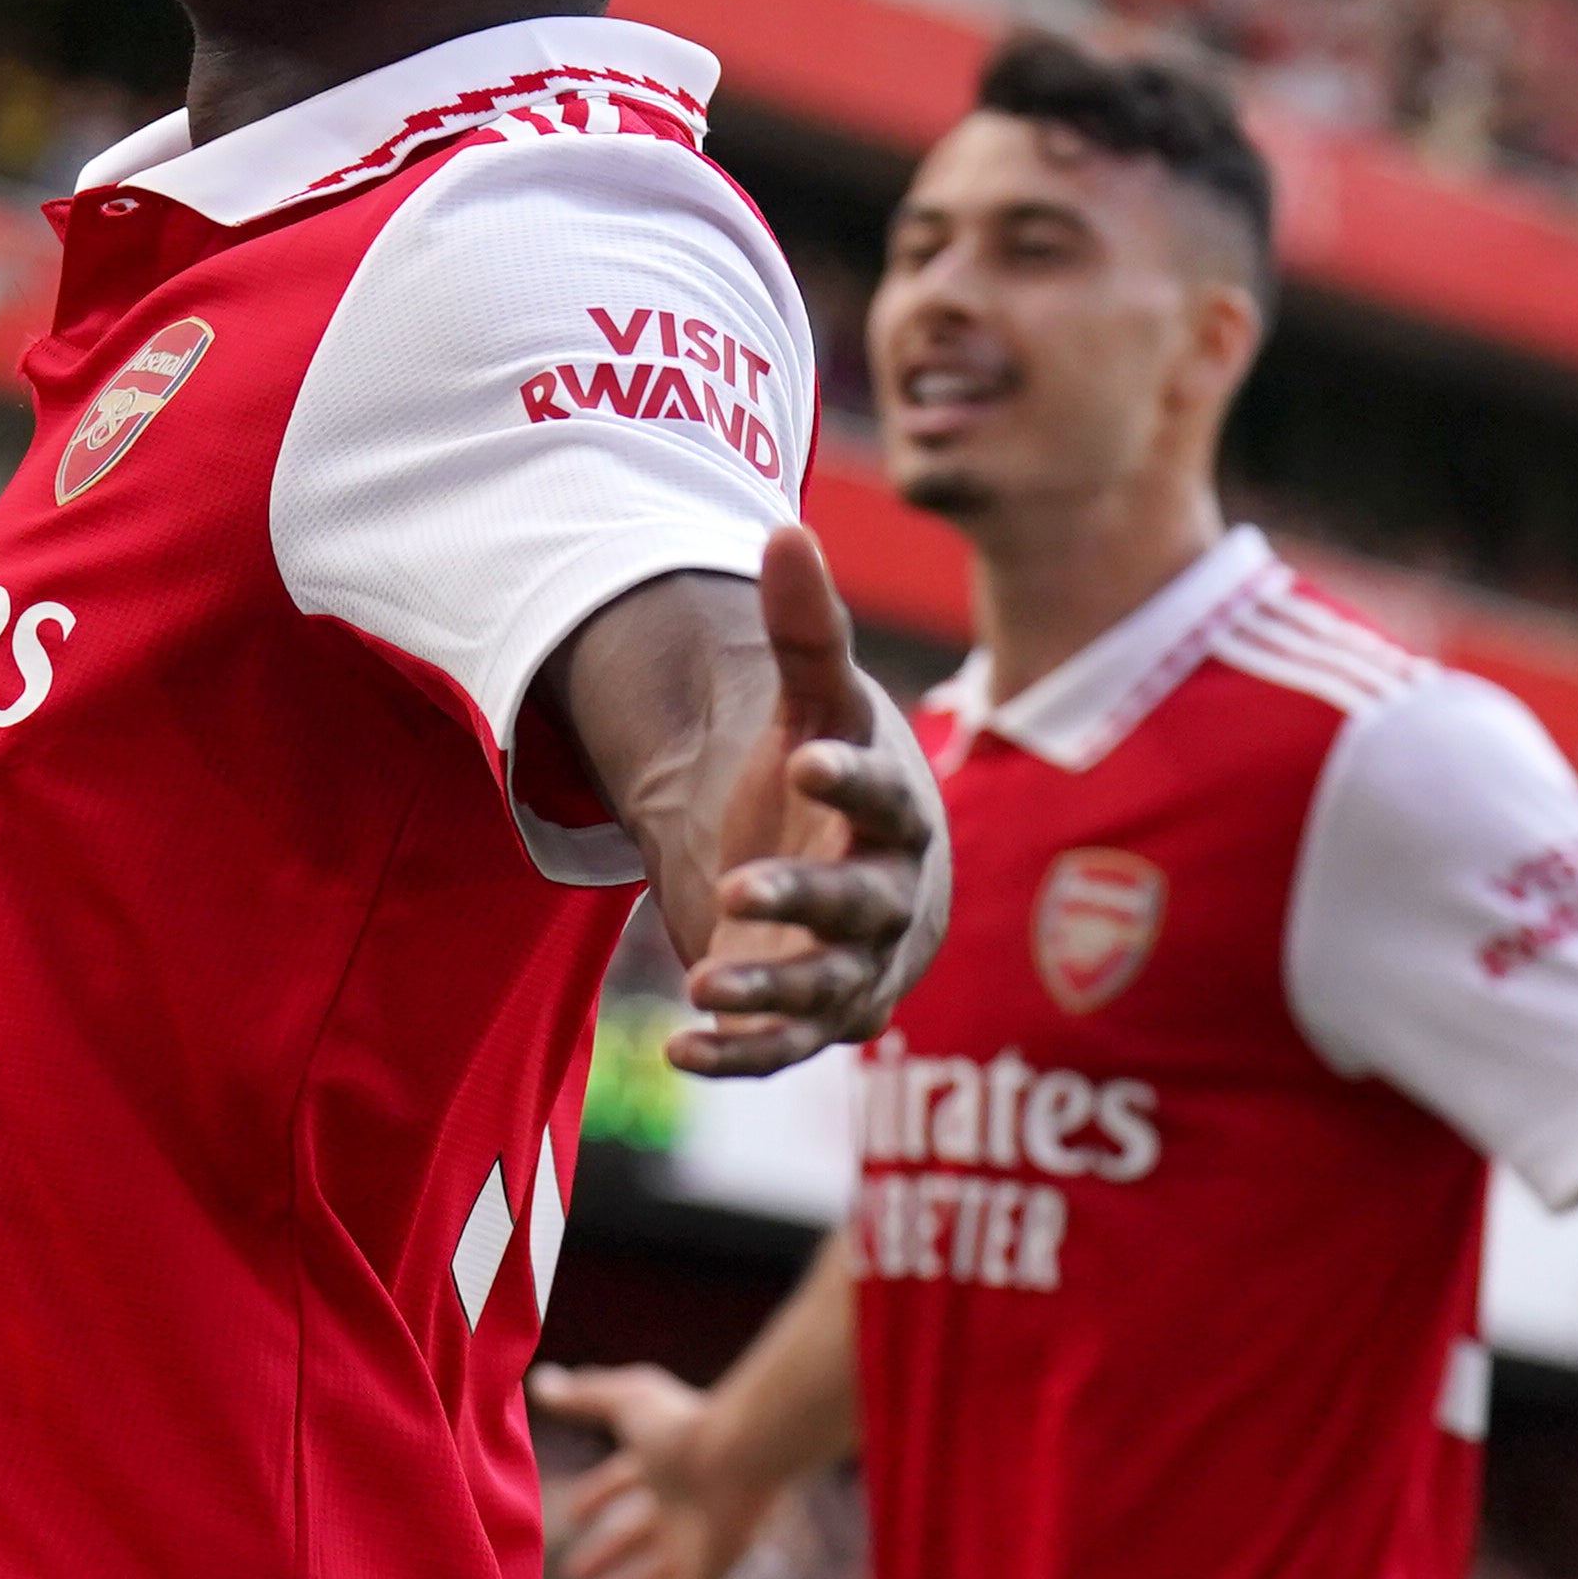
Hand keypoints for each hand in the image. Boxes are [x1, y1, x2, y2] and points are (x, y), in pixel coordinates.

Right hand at [531, 1361, 769, 1578]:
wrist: (735, 1459)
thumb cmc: (680, 1427)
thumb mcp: (624, 1402)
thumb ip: (584, 1395)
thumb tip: (540, 1384)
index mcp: (660, 1465)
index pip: (623, 1482)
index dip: (597, 1496)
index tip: (570, 1516)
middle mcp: (678, 1504)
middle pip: (637, 1533)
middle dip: (607, 1551)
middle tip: (573, 1572)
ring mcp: (696, 1540)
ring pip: (660, 1572)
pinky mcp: (710, 1570)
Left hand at [675, 529, 943, 1077]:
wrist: (842, 866)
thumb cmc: (827, 779)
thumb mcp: (814, 702)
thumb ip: (804, 629)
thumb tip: (784, 525)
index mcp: (897, 817)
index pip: (887, 801)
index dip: (852, 780)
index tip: (807, 756)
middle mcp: (887, 899)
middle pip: (859, 905)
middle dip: (803, 901)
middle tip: (737, 888)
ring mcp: (855, 968)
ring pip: (823, 987)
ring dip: (767, 988)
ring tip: (703, 983)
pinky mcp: (814, 1018)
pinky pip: (782, 1046)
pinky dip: (736, 1053)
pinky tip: (679, 1049)